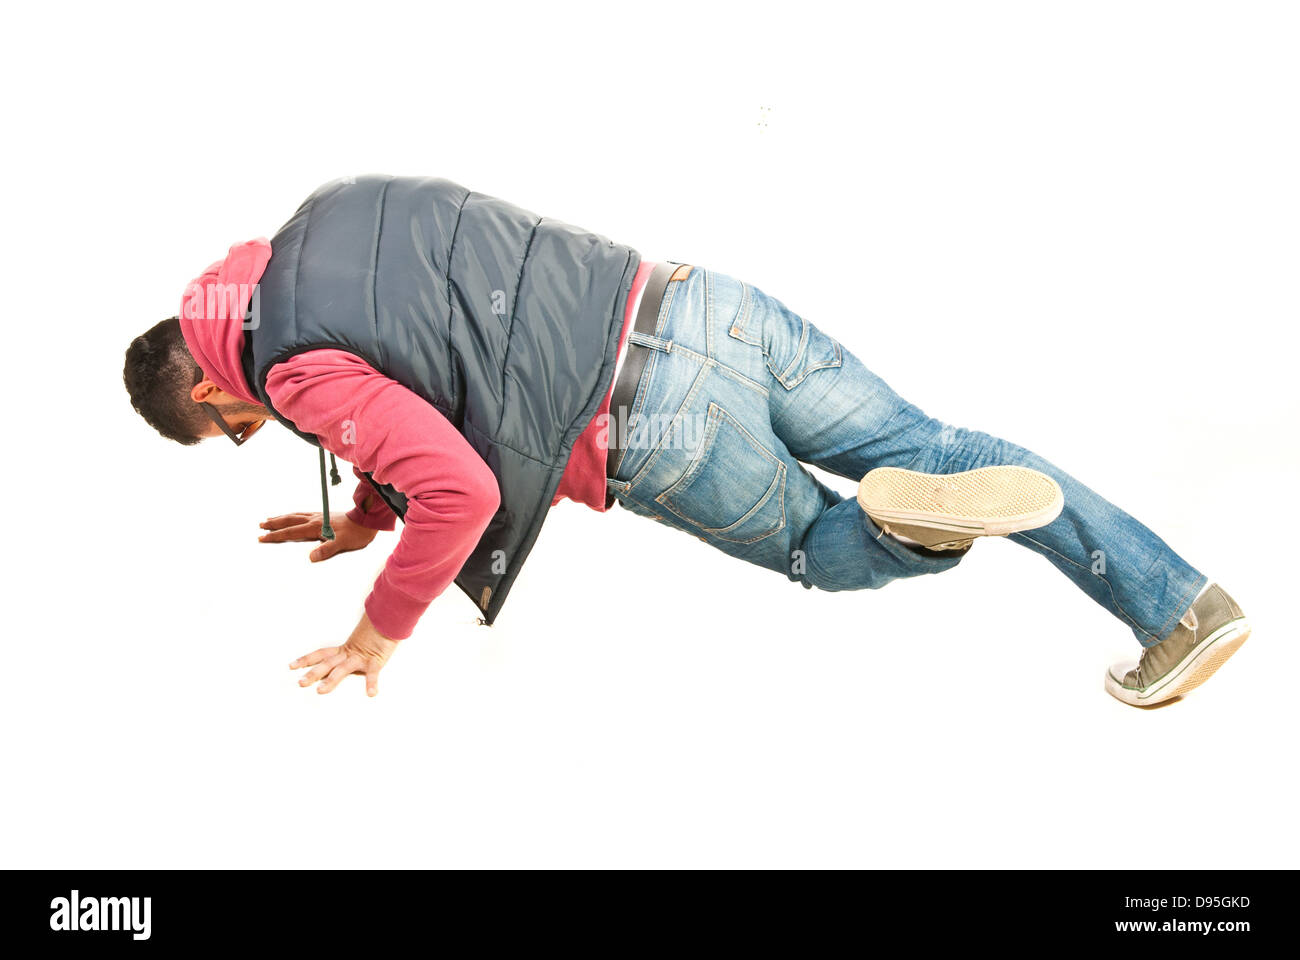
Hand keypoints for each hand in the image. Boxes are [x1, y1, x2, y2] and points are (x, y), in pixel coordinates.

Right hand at [258, 511, 378, 561]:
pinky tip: (292, 516)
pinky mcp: (324, 515)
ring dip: (281, 517)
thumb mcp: (342, 544)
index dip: (276, 535)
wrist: (367, 520)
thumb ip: (327, 550)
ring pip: (295, 515)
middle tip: (260, 526)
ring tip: (270, 519)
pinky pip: (302, 513)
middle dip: (274, 524)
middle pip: (289, 520)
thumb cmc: (356, 533)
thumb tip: (311, 557)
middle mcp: (315, 519)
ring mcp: (319, 516)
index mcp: (316, 527)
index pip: (291, 531)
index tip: (262, 538)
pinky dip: (292, 515)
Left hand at [289, 612, 398, 695]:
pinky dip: (371, 683)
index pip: (320, 654)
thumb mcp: (359, 644)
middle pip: (326, 664)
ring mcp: (360, 658)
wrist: (389, 620)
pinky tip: (371, 693)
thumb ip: (350, 652)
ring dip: (331, 680)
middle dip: (312, 673)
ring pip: (342, 669)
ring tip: (321, 690)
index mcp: (344, 650)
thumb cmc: (376, 633)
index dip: (306, 659)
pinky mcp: (375, 661)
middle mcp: (348, 654)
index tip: (291, 666)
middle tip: (300, 683)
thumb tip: (340, 660)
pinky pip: (373, 674)